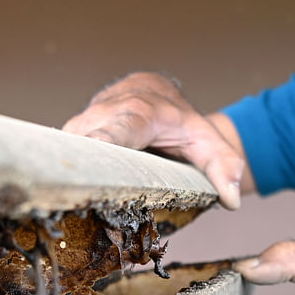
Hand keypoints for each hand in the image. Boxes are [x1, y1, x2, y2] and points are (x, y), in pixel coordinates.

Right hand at [62, 72, 248, 208]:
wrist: (156, 94)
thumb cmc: (183, 124)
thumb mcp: (209, 142)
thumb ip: (224, 167)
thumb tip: (231, 199)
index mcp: (141, 113)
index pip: (118, 128)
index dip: (103, 142)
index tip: (90, 161)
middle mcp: (107, 111)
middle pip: (83, 140)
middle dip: (76, 167)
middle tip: (71, 199)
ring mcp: (85, 119)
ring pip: (67, 146)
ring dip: (67, 171)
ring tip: (66, 201)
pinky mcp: (72, 130)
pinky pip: (63, 150)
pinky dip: (64, 169)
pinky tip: (62, 192)